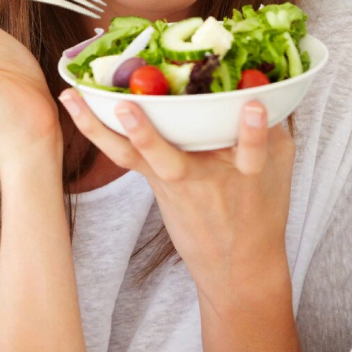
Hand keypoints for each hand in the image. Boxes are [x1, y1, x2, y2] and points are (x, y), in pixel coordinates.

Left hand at [58, 89, 294, 304]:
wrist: (236, 265)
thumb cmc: (259, 209)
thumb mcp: (278, 168)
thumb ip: (269, 128)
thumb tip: (259, 86)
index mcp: (245, 173)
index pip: (252, 151)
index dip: (253, 132)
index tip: (253, 106)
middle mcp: (201, 178)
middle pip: (172, 159)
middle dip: (148, 135)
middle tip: (126, 107)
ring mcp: (171, 181)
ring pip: (132, 155)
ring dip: (99, 127)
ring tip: (73, 98)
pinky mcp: (152, 181)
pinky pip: (122, 154)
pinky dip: (98, 129)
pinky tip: (76, 104)